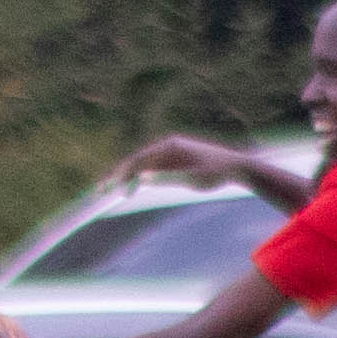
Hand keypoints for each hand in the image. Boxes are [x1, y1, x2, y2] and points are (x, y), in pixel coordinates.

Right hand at [117, 133, 257, 190]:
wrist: (236, 167)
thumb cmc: (215, 172)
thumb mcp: (192, 179)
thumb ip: (166, 178)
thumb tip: (142, 178)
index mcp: (170, 146)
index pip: (139, 159)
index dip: (122, 173)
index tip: (110, 187)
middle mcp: (167, 146)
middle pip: (137, 161)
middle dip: (118, 175)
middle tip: (100, 189)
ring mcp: (170, 153)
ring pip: (143, 165)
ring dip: (127, 178)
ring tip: (111, 191)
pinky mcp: (175, 161)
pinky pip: (152, 169)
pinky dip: (140, 178)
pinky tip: (132, 189)